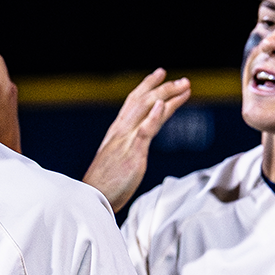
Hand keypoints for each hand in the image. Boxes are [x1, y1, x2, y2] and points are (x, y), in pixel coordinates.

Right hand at [82, 68, 190, 211]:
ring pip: (146, 108)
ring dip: (166, 94)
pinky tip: (164, 104)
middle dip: (163, 86)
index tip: (160, 75)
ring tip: (183, 86)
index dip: (147, 87)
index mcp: (117, 132)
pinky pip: (145, 130)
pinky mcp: (132, 153)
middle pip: (142, 100)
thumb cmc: (104, 185)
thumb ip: (126, 148)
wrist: (92, 198)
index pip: (134, 102)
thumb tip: (136, 145)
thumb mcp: (116, 161)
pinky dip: (154, 115)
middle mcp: (121, 131)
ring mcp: (126, 140)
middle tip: (183, 80)